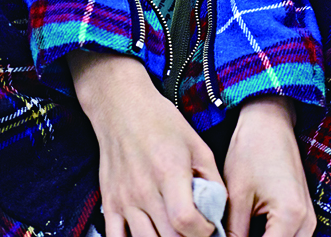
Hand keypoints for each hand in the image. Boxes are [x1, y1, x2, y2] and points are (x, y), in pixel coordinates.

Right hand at [69, 50, 223, 236]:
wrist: (122, 106)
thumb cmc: (161, 122)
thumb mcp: (196, 144)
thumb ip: (212, 179)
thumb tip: (220, 211)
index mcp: (169, 171)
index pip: (186, 221)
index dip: (203, 232)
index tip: (208, 226)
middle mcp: (144, 189)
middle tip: (194, 230)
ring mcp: (125, 198)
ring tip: (175, 232)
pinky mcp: (109, 202)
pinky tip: (149, 235)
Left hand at [223, 97, 315, 236]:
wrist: (269, 120)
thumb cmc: (251, 149)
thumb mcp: (236, 195)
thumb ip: (233, 233)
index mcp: (290, 216)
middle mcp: (306, 222)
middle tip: (227, 236)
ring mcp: (308, 219)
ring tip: (235, 232)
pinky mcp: (303, 215)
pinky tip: (248, 231)